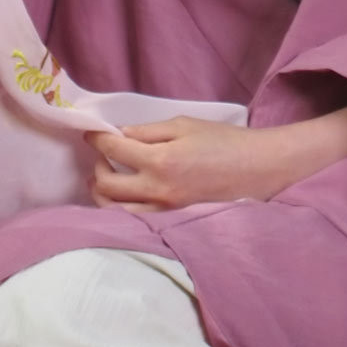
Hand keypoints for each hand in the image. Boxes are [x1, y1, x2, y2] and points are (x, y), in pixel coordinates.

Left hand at [83, 116, 288, 212]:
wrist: (256, 169)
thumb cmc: (224, 141)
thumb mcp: (185, 125)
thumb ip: (149, 131)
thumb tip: (120, 135)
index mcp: (160, 160)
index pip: (114, 150)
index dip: (97, 139)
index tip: (90, 133)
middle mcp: (157, 190)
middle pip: (106, 185)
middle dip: (96, 167)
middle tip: (101, 155)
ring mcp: (163, 211)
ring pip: (115, 211)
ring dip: (102, 193)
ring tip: (104, 179)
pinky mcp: (171, 222)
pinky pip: (134, 221)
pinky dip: (120, 209)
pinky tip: (122, 197)